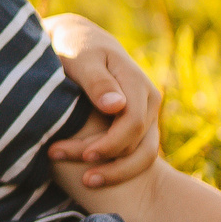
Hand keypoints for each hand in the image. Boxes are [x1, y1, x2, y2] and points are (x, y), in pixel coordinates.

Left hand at [44, 13, 161, 186]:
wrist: (80, 40)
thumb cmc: (75, 47)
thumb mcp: (81, 57)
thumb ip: (96, 81)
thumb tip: (117, 107)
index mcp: (136, 83)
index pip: (132, 123)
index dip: (110, 144)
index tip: (82, 155)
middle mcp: (148, 100)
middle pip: (138, 143)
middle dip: (108, 161)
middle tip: (72, 169)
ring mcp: (147, 114)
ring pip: (142, 154)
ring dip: (115, 171)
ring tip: (85, 181)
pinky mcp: (138, 125)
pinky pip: (136, 154)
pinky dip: (117, 167)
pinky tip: (91, 175)